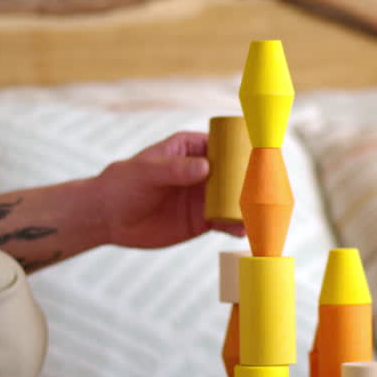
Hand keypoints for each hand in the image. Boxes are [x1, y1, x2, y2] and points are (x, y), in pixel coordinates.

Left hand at [95, 131, 245, 248]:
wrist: (108, 217)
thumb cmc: (124, 183)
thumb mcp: (147, 172)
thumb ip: (175, 170)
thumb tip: (205, 168)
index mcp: (192, 149)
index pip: (225, 145)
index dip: (244, 150)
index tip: (260, 157)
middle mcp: (204, 171)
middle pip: (236, 174)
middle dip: (252, 181)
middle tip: (267, 189)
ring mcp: (204, 196)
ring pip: (234, 199)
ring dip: (247, 206)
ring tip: (259, 213)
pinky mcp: (202, 220)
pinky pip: (225, 222)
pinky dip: (236, 226)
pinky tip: (243, 230)